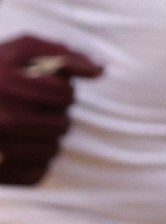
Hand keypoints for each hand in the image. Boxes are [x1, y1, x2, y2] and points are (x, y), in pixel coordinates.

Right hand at [0, 34, 100, 186]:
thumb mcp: (20, 50)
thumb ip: (62, 54)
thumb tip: (99, 71)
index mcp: (10, 85)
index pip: (66, 95)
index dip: (59, 90)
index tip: (40, 89)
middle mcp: (5, 119)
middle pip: (62, 124)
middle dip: (53, 115)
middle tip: (32, 109)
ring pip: (52, 150)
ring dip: (45, 138)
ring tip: (25, 126)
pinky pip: (36, 174)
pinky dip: (33, 162)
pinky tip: (20, 147)